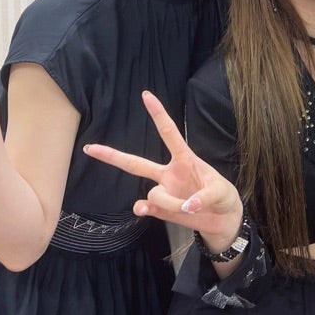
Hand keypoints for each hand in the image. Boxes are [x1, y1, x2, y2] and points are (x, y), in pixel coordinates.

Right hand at [83, 91, 242, 241]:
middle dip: (113, 155)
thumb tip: (186, 207)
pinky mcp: (160, 209)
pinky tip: (144, 211)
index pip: (169, 133)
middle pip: (136, 163)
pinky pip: (145, 208)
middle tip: (90, 147)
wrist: (222, 219)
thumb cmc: (223, 197)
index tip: (146, 95)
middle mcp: (168, 173)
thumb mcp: (222, 192)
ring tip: (190, 208)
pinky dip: (145, 210)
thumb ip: (205, 197)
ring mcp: (163, 191)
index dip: (158, 114)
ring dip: (170, 203)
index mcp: (185, 159)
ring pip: (153, 195)